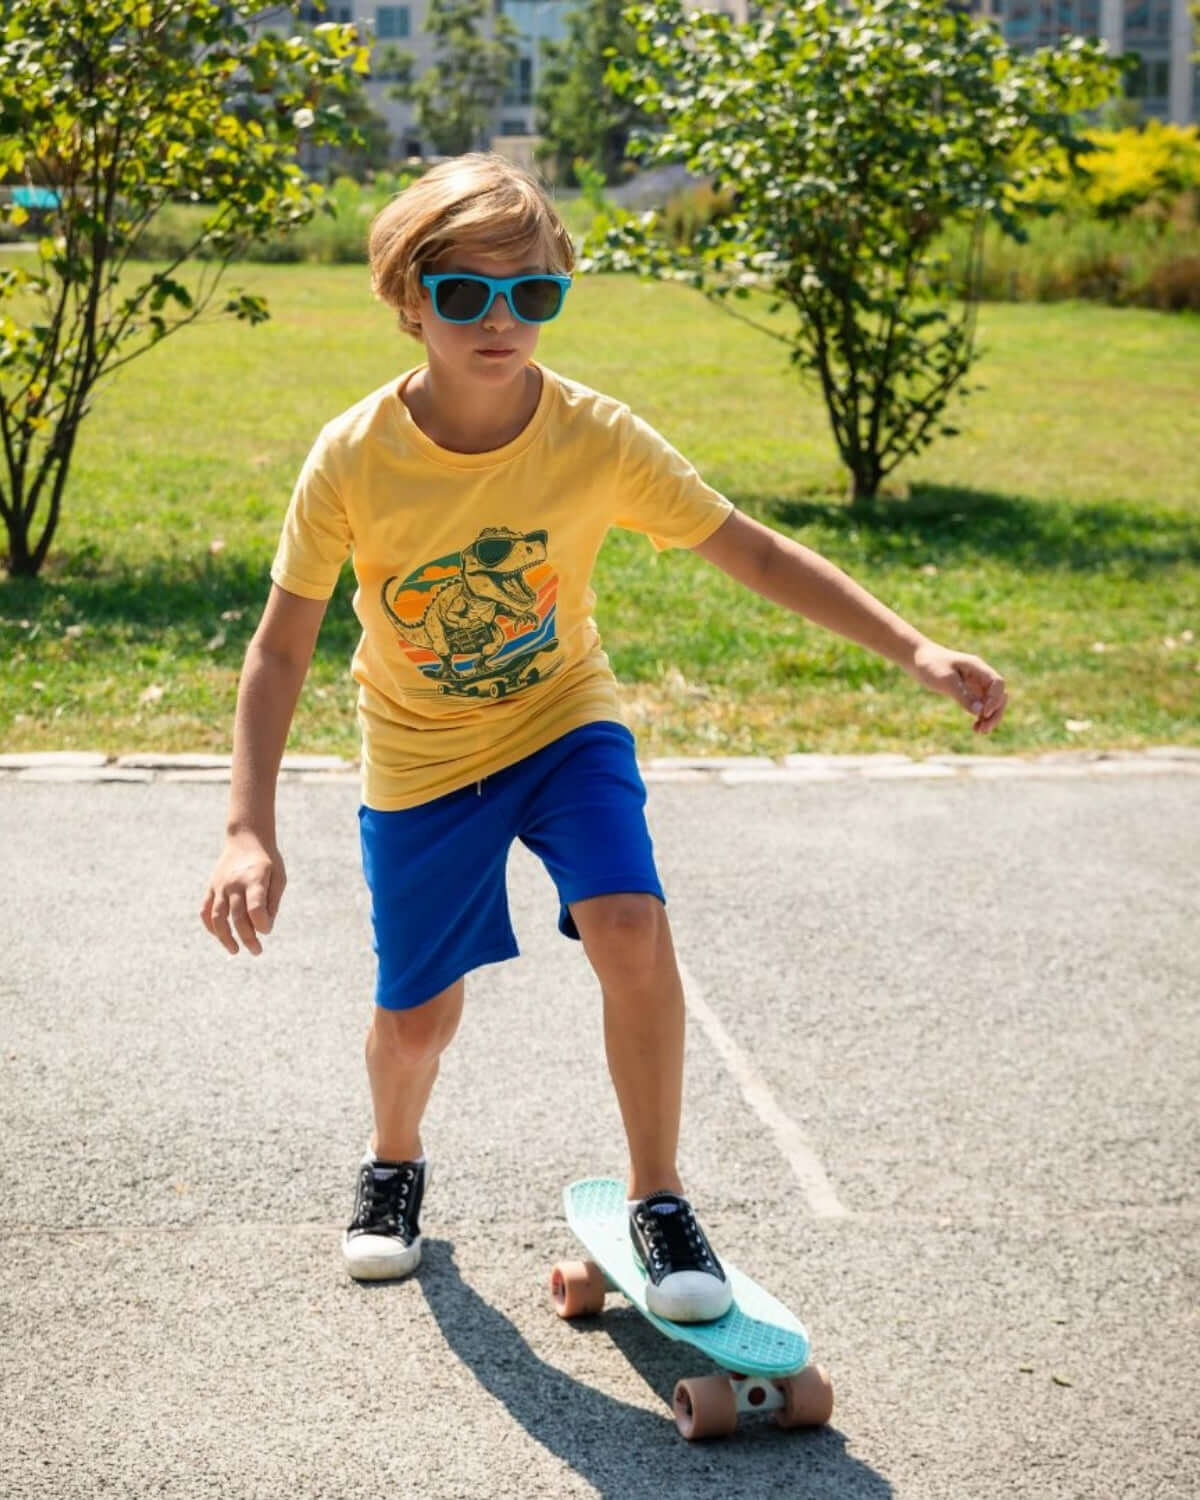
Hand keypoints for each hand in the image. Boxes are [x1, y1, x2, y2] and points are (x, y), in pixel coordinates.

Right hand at [201, 833, 286, 955]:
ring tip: (235, 950)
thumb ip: (272, 901)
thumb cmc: (267, 860)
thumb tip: (265, 928)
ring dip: (225, 937)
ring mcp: (220, 886)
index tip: (267, 930)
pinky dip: (210, 925)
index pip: (255, 908)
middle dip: (248, 938)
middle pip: (237, 917)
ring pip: (217, 917)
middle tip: (257, 951)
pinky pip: (205, 910)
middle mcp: (234, 883)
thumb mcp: (279, 877)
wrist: (246, 838)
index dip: (262, 924)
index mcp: (254, 879)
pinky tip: (220, 936)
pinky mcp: (211, 887)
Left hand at [910, 642, 1007, 735]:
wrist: (918, 659)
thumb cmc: (930, 665)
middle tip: (984, 729)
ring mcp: (976, 684)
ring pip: (991, 703)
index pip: (998, 683)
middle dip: (995, 713)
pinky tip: (975, 727)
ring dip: (989, 717)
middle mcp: (980, 675)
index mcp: (977, 667)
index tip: (983, 713)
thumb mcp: (946, 681)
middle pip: (999, 695)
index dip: (995, 699)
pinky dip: (980, 717)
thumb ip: (963, 696)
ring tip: (980, 731)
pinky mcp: (968, 691)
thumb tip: (980, 712)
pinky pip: (981, 706)